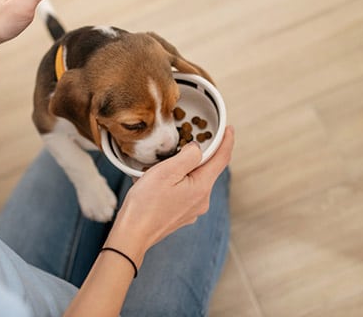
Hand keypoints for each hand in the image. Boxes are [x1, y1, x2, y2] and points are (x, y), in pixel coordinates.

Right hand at [105, 126, 234, 265]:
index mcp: (201, 187)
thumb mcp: (166, 171)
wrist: (132, 233)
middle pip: (206, 170)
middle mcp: (201, 200)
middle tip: (182, 143)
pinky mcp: (181, 215)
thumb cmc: (146, 203)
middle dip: (196, 156)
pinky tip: (155, 183)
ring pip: (192, 181)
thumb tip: (197, 149)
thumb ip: (188, 156)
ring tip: (159, 167)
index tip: (229, 129)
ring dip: (180, 170)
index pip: (222, 159)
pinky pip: (182, 192)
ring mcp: (192, 210)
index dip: (227, 142)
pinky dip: (173, 183)